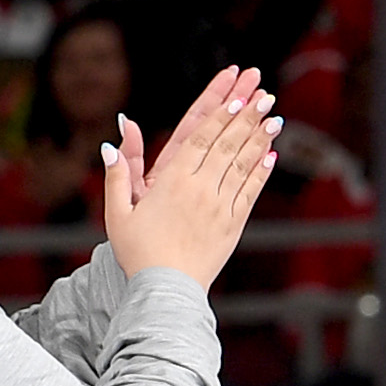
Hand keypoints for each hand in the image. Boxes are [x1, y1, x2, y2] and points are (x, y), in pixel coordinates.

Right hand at [107, 62, 280, 287]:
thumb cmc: (137, 253)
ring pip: (243, 164)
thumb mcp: (117, 212)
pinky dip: (261, 172)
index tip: (237, 96)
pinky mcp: (233, 225)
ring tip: (274, 118)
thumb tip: (111, 143)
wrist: (165, 291)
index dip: (221, 114)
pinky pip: (251, 191)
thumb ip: (118, 175)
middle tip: (264, 95)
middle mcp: (200, 189)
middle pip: (227, 144)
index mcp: (172, 181)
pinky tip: (270, 155)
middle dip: (247, 117)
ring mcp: (220, 206)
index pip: (201, 138)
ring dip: (259, 138)